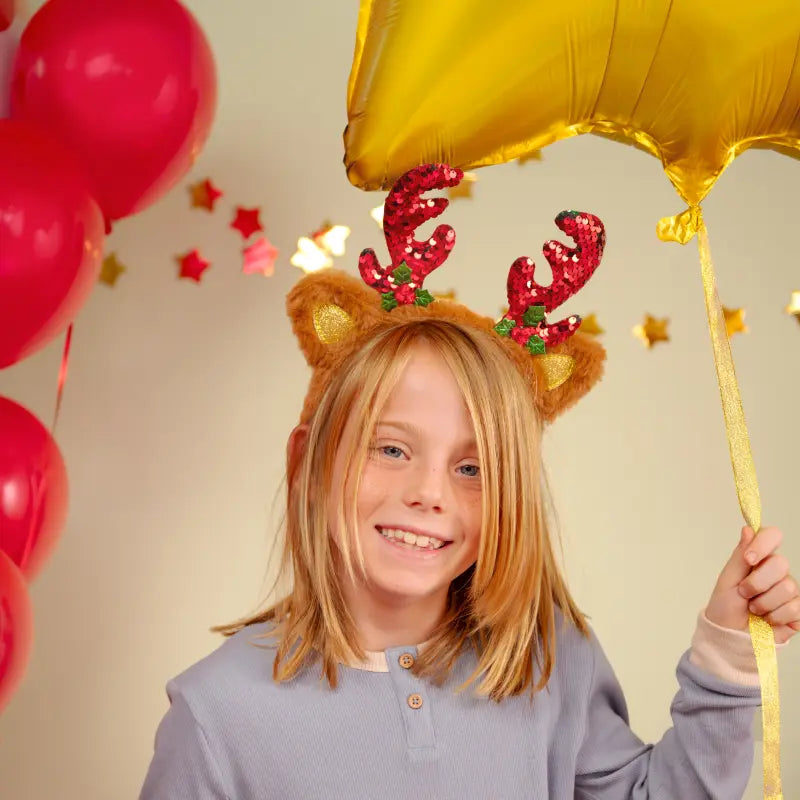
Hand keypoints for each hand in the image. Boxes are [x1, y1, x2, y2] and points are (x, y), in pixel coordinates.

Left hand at [705, 526, 799, 644]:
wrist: (730, 636)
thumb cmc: (725, 606)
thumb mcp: (728, 579)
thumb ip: (740, 555)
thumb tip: (748, 529)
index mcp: (759, 559)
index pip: (772, 536)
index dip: (763, 544)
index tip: (749, 559)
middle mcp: (777, 572)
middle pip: (781, 563)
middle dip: (757, 582)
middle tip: (744, 594)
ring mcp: (789, 591)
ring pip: (787, 587)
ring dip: (764, 602)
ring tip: (754, 609)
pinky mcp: (798, 611)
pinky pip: (795, 608)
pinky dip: (775, 617)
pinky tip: (767, 619)